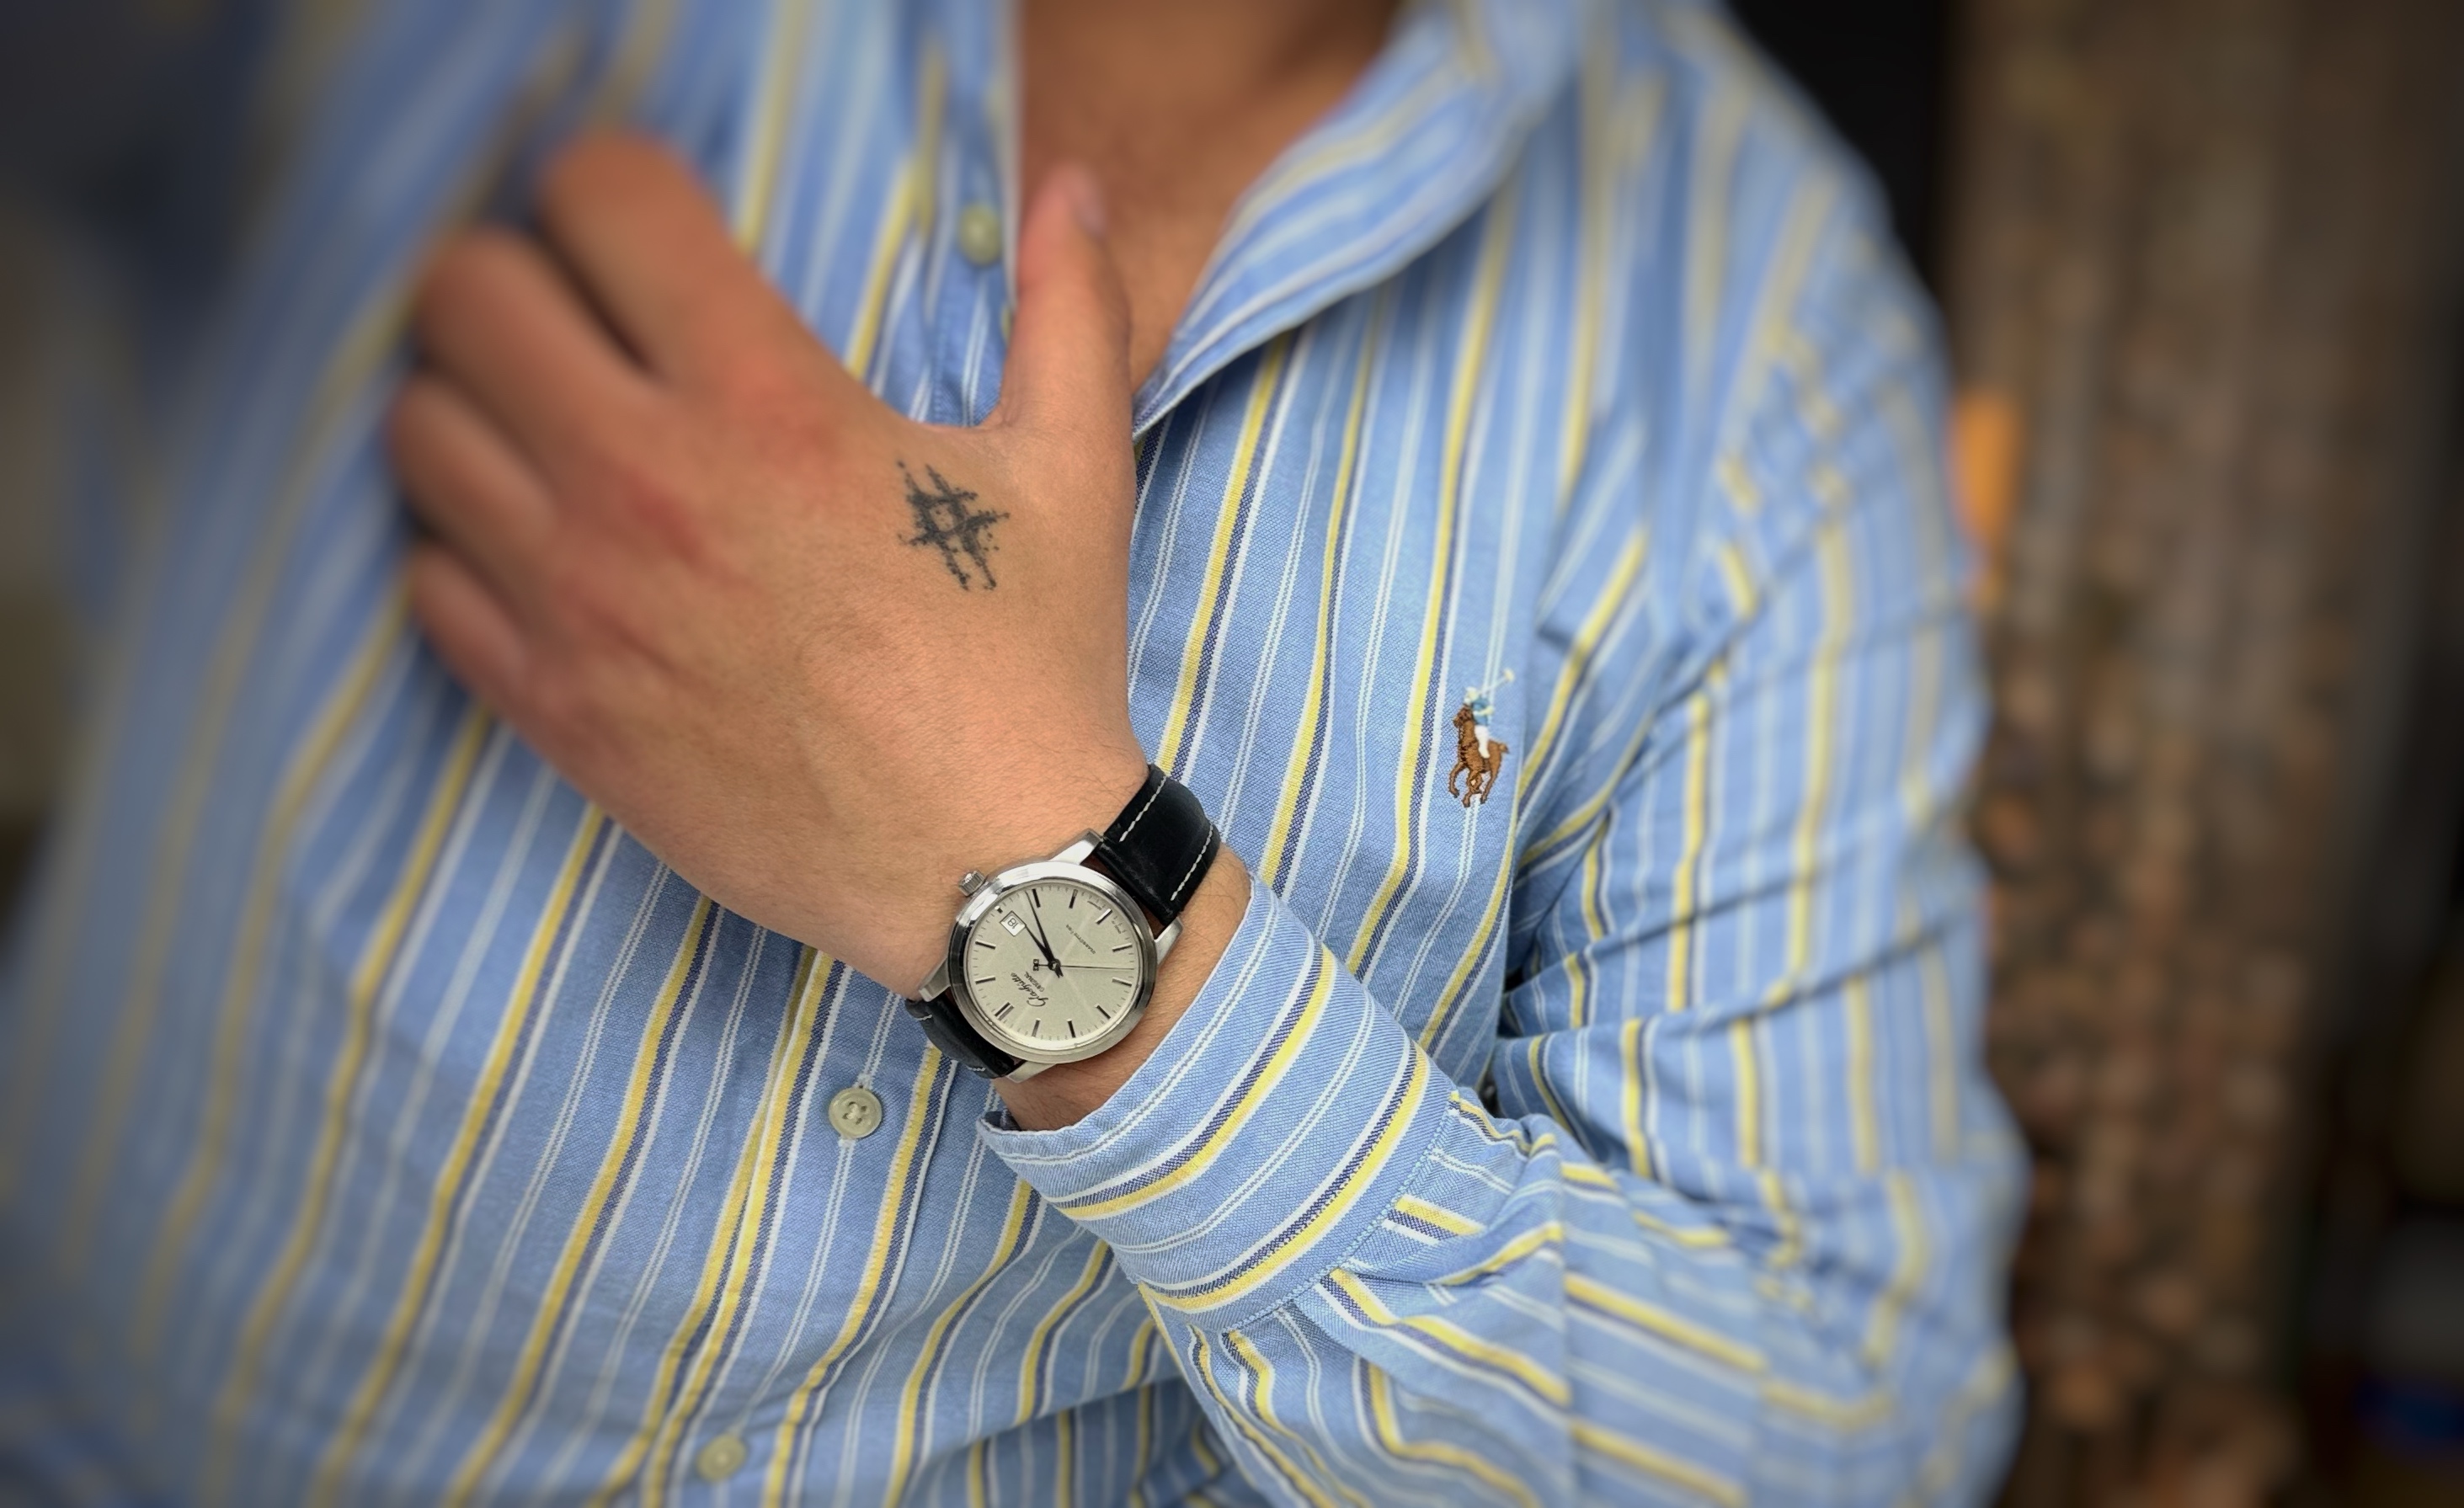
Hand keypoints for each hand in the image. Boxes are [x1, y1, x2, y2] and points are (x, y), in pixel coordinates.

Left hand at [389, 131, 1153, 997]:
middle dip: (513, 281)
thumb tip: (1077, 187)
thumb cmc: (1033, 668)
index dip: (611, 188)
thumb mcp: (1071, 472)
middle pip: (465, 294)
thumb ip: (1069, 311)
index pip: (597, 199)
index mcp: (768, 403)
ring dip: (470, 409)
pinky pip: (429, 583)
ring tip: (542, 433)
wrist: (997, 876)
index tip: (647, 229)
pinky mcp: (556, 709)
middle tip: (572, 320)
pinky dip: (462, 551)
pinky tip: (539, 557)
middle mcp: (647, 485)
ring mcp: (583, 603)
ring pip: (421, 433)